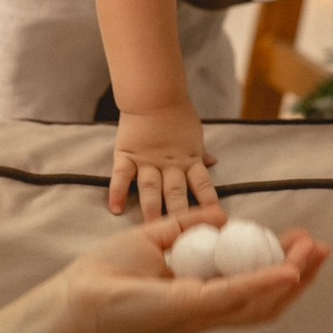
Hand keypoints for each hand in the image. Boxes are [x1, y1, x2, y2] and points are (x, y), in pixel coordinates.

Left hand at [58, 208, 330, 332]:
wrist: (75, 296)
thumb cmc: (107, 274)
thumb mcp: (156, 238)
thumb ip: (190, 227)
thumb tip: (222, 214)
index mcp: (200, 298)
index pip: (253, 287)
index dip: (284, 268)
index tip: (303, 241)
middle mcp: (206, 312)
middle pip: (267, 300)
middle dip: (300, 276)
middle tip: (322, 249)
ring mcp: (201, 314)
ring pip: (262, 301)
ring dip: (293, 277)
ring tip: (315, 252)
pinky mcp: (190, 309)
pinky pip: (236, 295)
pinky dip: (266, 283)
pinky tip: (290, 270)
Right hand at [112, 103, 218, 220]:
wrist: (154, 96)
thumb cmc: (177, 115)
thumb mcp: (194, 136)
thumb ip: (200, 153)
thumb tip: (213, 162)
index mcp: (189, 159)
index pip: (202, 184)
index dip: (210, 202)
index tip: (217, 220)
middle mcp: (169, 164)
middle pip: (175, 192)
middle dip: (179, 214)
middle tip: (181, 236)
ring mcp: (147, 160)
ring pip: (150, 188)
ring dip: (150, 208)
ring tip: (149, 228)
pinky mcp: (127, 155)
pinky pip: (121, 175)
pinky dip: (117, 191)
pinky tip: (115, 208)